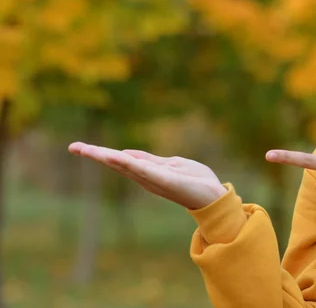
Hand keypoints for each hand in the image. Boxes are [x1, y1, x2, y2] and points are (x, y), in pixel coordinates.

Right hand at [68, 142, 226, 209]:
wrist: (215, 196)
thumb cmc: (196, 180)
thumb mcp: (172, 164)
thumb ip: (151, 160)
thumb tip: (127, 153)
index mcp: (148, 172)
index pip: (121, 160)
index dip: (100, 153)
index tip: (78, 147)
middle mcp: (146, 177)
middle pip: (117, 163)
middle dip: (95, 155)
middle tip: (73, 147)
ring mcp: (154, 179)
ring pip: (126, 165)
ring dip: (106, 156)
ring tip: (86, 149)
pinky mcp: (165, 180)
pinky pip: (144, 170)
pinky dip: (129, 163)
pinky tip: (114, 156)